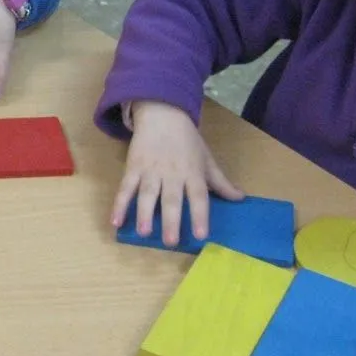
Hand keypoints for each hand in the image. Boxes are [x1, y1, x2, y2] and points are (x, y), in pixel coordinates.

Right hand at [108, 101, 240, 246]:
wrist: (162, 114)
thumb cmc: (187, 140)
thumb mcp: (207, 159)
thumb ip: (221, 182)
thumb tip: (240, 199)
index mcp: (192, 173)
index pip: (198, 197)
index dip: (199, 216)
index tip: (200, 235)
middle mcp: (172, 173)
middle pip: (171, 199)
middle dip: (170, 220)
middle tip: (170, 242)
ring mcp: (150, 170)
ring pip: (147, 194)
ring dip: (144, 213)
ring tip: (143, 233)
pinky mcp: (133, 167)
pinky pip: (125, 187)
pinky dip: (119, 204)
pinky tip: (115, 220)